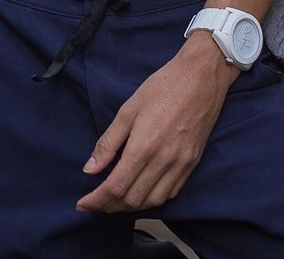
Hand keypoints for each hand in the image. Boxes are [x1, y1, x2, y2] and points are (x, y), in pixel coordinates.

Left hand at [77, 35, 236, 213]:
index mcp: (144, 146)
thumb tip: (90, 169)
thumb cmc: (163, 87)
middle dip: (110, 206)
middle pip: (133, 199)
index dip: (96, 200)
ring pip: (153, 201)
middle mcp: (163, 161)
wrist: (200, 78)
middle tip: (96, 201)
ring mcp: (181, 165)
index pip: (116, 187)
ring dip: (131, 206)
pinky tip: (143, 191)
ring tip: (116, 200)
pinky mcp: (192, 164)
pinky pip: (171, 193)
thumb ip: (108, 142)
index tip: (83, 204)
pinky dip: (153, 199)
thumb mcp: (128, 109)